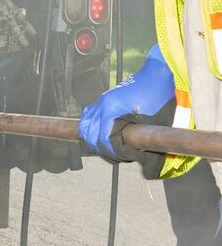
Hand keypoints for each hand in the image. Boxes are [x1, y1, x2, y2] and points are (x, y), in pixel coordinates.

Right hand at [79, 45, 175, 163]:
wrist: (158, 72)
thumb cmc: (159, 95)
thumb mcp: (158, 124)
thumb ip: (153, 149)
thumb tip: (148, 173)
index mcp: (111, 109)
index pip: (105, 141)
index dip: (118, 154)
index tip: (136, 156)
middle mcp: (101, 105)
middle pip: (90, 137)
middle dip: (105, 151)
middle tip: (124, 156)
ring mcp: (100, 102)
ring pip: (85, 128)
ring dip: (95, 142)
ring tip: (114, 150)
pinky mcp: (103, 101)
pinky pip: (88, 118)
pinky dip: (92, 131)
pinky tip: (105, 138)